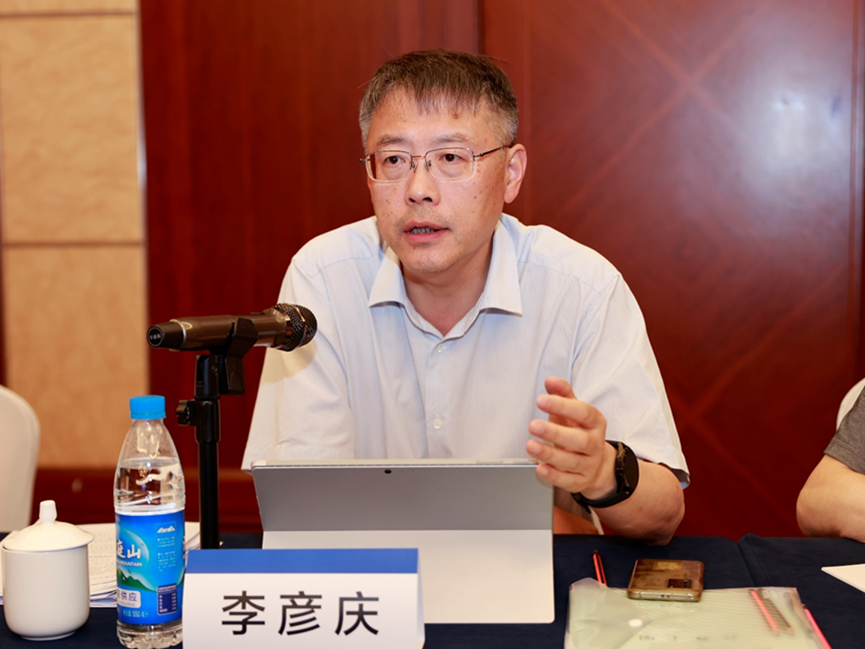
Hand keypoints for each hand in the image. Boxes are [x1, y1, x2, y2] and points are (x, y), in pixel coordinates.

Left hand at [526, 377, 616, 498]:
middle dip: (555, 433)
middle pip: (579, 440)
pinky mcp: (581, 482)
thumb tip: (551, 381)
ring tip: (530, 446)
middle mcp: (595, 444)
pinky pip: (568, 481)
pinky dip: (553, 476)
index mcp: (595, 423)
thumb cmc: (579, 431)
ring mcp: (589, 465)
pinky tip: (540, 468)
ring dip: (550, 454)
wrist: (597, 464)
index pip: (583, 413)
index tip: (541, 400)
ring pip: (572, 462)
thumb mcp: (573, 411)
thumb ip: (563, 395)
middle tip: (533, 425)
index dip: (563, 406)